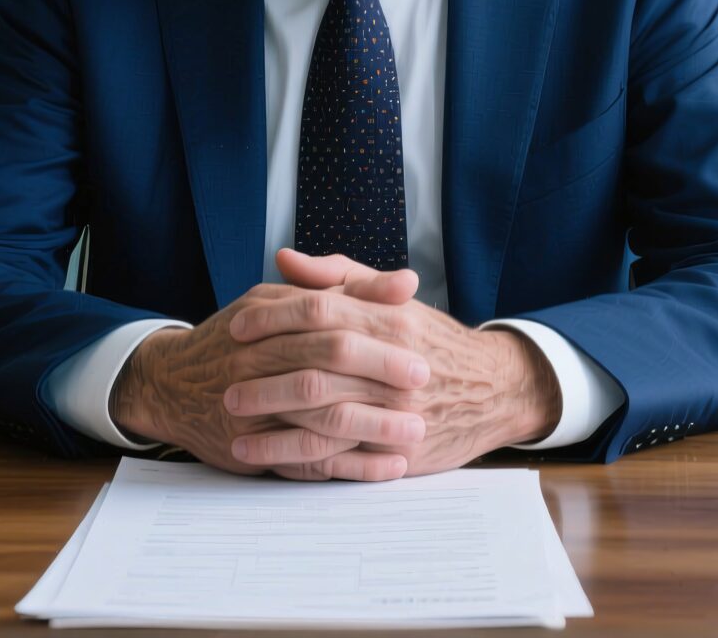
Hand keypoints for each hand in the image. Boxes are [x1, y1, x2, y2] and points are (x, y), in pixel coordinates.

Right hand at [108, 270, 431, 481]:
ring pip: (317, 420)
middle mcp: (254, 364)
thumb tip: (407, 281)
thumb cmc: (239, 338)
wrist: (171, 385)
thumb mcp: (280, 302)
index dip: (369, 326)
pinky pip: (308, 462)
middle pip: (322, 367)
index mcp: (266, 320)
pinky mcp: (253, 451)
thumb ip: (343, 289)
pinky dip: (351, 467)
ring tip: (416, 432)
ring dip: (371, 428)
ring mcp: (252, 411)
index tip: (417, 335)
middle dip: (376, 375)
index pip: (323, 317)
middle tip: (423, 381)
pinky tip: (388, 467)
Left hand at [228, 256, 559, 478]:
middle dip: (264, 374)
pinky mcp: (398, 450)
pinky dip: (294, 458)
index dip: (273, 317)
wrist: (494, 390)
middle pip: (316, 366)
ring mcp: (397, 411)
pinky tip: (260, 456)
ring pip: (323, 416)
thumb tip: (286, 260)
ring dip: (271, 421)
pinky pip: (337, 458)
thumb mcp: (392, 300)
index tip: (236, 325)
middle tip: (223, 378)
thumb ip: (338, 276)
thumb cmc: (433, 342)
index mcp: (391, 320)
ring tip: (230, 420)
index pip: (321, 312)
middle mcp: (394, 364)